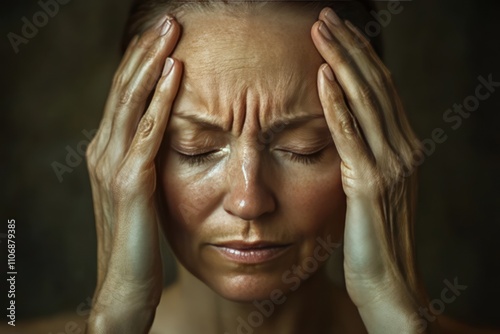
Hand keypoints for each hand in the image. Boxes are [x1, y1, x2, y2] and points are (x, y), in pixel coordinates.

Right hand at [85, 16, 181, 332]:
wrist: (124, 285)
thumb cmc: (137, 239)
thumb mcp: (140, 191)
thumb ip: (144, 161)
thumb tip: (163, 136)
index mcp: (107, 152)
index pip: (124, 96)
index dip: (140, 62)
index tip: (161, 35)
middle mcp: (104, 151)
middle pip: (124, 88)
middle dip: (146, 50)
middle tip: (168, 19)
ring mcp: (114, 166)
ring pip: (133, 101)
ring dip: (152, 62)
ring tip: (170, 31)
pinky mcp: (132, 184)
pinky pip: (148, 133)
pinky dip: (161, 100)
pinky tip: (175, 74)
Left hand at [311, 7, 423, 332]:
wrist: (388, 284)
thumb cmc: (374, 240)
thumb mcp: (373, 190)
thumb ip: (365, 158)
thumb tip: (345, 131)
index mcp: (402, 149)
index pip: (381, 90)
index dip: (360, 57)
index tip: (338, 31)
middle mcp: (402, 150)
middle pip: (375, 86)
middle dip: (349, 47)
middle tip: (326, 16)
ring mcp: (389, 167)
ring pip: (365, 102)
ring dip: (342, 63)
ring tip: (321, 32)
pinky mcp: (369, 188)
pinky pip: (351, 138)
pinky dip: (337, 106)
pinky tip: (322, 78)